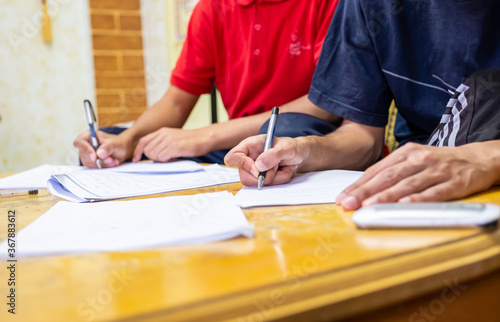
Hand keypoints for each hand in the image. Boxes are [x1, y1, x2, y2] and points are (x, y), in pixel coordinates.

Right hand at [73, 130, 132, 167]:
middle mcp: (86, 145)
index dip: (85, 150)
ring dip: (102, 164)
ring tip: (113, 161)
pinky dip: (103, 167)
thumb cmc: (118, 143)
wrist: (123, 149)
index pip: (79, 142)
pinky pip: (94, 167)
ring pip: (89, 163)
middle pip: (84, 155)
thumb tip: (99, 154)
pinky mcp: (91, 162)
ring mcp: (87, 154)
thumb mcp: (115, 144)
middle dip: (98, 160)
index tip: (94, 157)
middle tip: (110, 159)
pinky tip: (112, 163)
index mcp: (89, 135)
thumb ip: (108, 147)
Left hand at [132, 127, 210, 161]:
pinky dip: (167, 161)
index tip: (136, 160)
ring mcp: (168, 140)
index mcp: (162, 131)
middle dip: (153, 158)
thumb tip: (153, 155)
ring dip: (161, 160)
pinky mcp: (174, 146)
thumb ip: (162, 143)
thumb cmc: (191, 140)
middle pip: (147, 150)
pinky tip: (175, 157)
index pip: (143, 141)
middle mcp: (163, 134)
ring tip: (171, 157)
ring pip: (154, 155)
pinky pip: (162, 158)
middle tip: (165, 159)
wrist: (204, 138)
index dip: (138, 152)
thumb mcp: (173, 137)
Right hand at [224, 135, 302, 186]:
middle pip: (244, 177)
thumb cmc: (291, 147)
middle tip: (277, 167)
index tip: (258, 169)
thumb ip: (273, 155)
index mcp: (249, 146)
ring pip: (256, 184)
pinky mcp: (262, 180)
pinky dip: (279, 181)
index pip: (232, 157)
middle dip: (264, 176)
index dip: (242, 165)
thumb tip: (258, 166)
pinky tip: (284, 172)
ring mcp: (254, 171)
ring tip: (284, 168)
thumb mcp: (287, 147)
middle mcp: (249, 159)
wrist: (299, 155)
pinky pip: (267, 187)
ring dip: (274, 178)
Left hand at [336, 142, 498, 209]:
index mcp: (406, 153)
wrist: (478, 158)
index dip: (358, 184)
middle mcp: (419, 159)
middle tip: (348, 203)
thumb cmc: (439, 162)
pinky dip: (417, 199)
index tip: (343, 196)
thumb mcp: (414, 159)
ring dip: (386, 196)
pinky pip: (433, 193)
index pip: (377, 170)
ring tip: (369, 205)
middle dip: (365, 191)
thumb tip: (365, 187)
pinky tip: (403, 205)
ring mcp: (436, 170)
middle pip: (387, 176)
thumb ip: (393, 171)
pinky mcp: (453, 183)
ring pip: (406, 184)